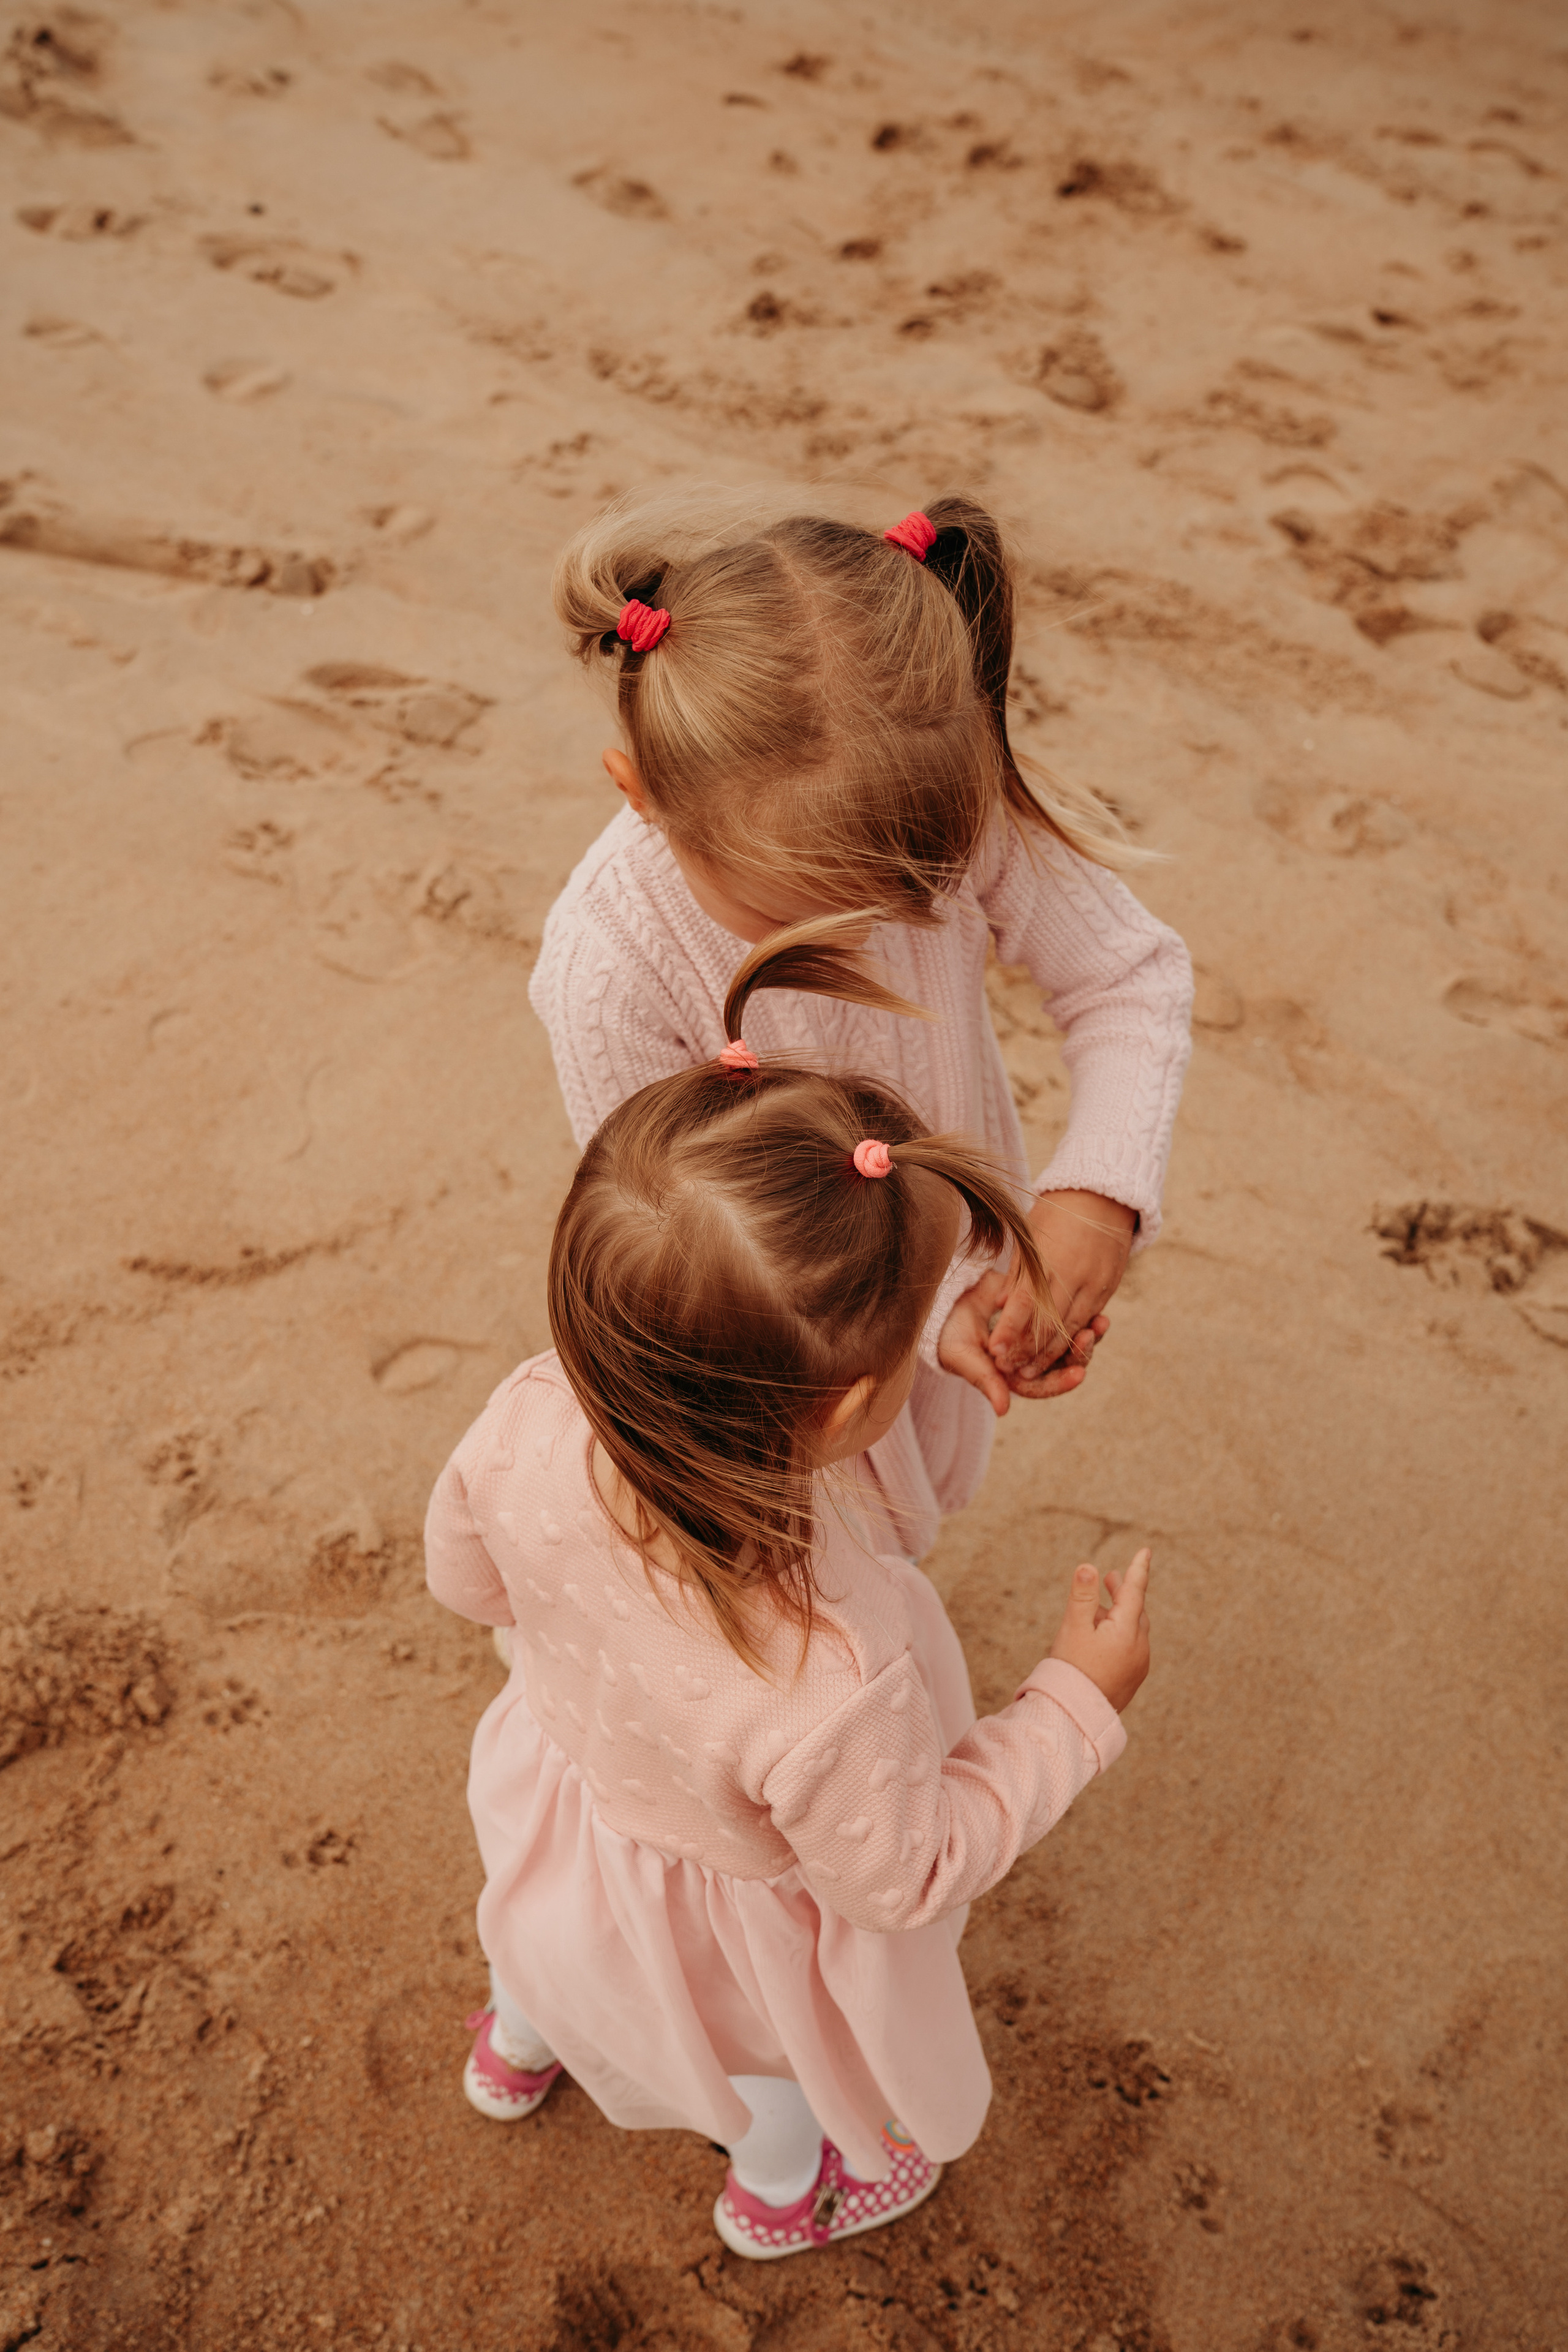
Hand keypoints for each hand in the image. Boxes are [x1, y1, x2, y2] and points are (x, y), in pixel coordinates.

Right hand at [938, 1268, 1104, 1415]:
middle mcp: (1032, 1361)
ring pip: (1070, 1342)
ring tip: (1101, 1322)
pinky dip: (1081, 1314)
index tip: (1079, 1374)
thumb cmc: (949, 1335)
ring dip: (1088, 1336)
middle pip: (1064, 1364)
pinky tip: (1096, 1307)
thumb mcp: (963, 1355)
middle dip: (1080, 1353)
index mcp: (1015, 1378)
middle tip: (1091, 1336)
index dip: (1061, 1381)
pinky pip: (1066, 1317)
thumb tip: (1003, 1410)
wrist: (947, 1302)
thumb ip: (984, 1379)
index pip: (1043, 1385)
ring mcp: (1040, 1338)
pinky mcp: (1043, 1314)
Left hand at [988, 1190, 1134, 1386]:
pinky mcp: (1108, 1287)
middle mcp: (1073, 1274)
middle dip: (1027, 1351)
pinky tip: (1058, 1354)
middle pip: (1049, 1323)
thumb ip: (1019, 1271)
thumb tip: (1002, 1303)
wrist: (1105, 1196)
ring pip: (1071, 1328)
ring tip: (1030, 1372)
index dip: (1010, 1329)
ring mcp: (1095, 1283)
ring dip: (1050, 1354)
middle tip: (1008, 1371)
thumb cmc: (1058, 1213)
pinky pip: (1089, 1319)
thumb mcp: (1032, 1235)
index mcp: (1048, 1258)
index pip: (1026, 1301)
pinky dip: (1072, 1339)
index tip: (994, 1351)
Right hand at [1048, 1547, 1151, 1713]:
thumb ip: (1082, 1596)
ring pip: (1131, 1630)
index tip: (1145, 1551)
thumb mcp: (1074, 1627)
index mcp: (1128, 1631)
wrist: (1077, 1716)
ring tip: (1100, 1607)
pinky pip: (1129, 1647)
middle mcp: (1139, 1647)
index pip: (1135, 1591)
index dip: (1138, 1569)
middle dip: (1123, 1593)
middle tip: (1111, 1577)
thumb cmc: (1073, 1669)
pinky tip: (1100, 1638)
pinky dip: (1118, 1634)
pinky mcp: (1131, 1679)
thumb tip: (1089, 1566)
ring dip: (1119, 1614)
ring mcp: (1137, 1665)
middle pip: (1135, 1611)